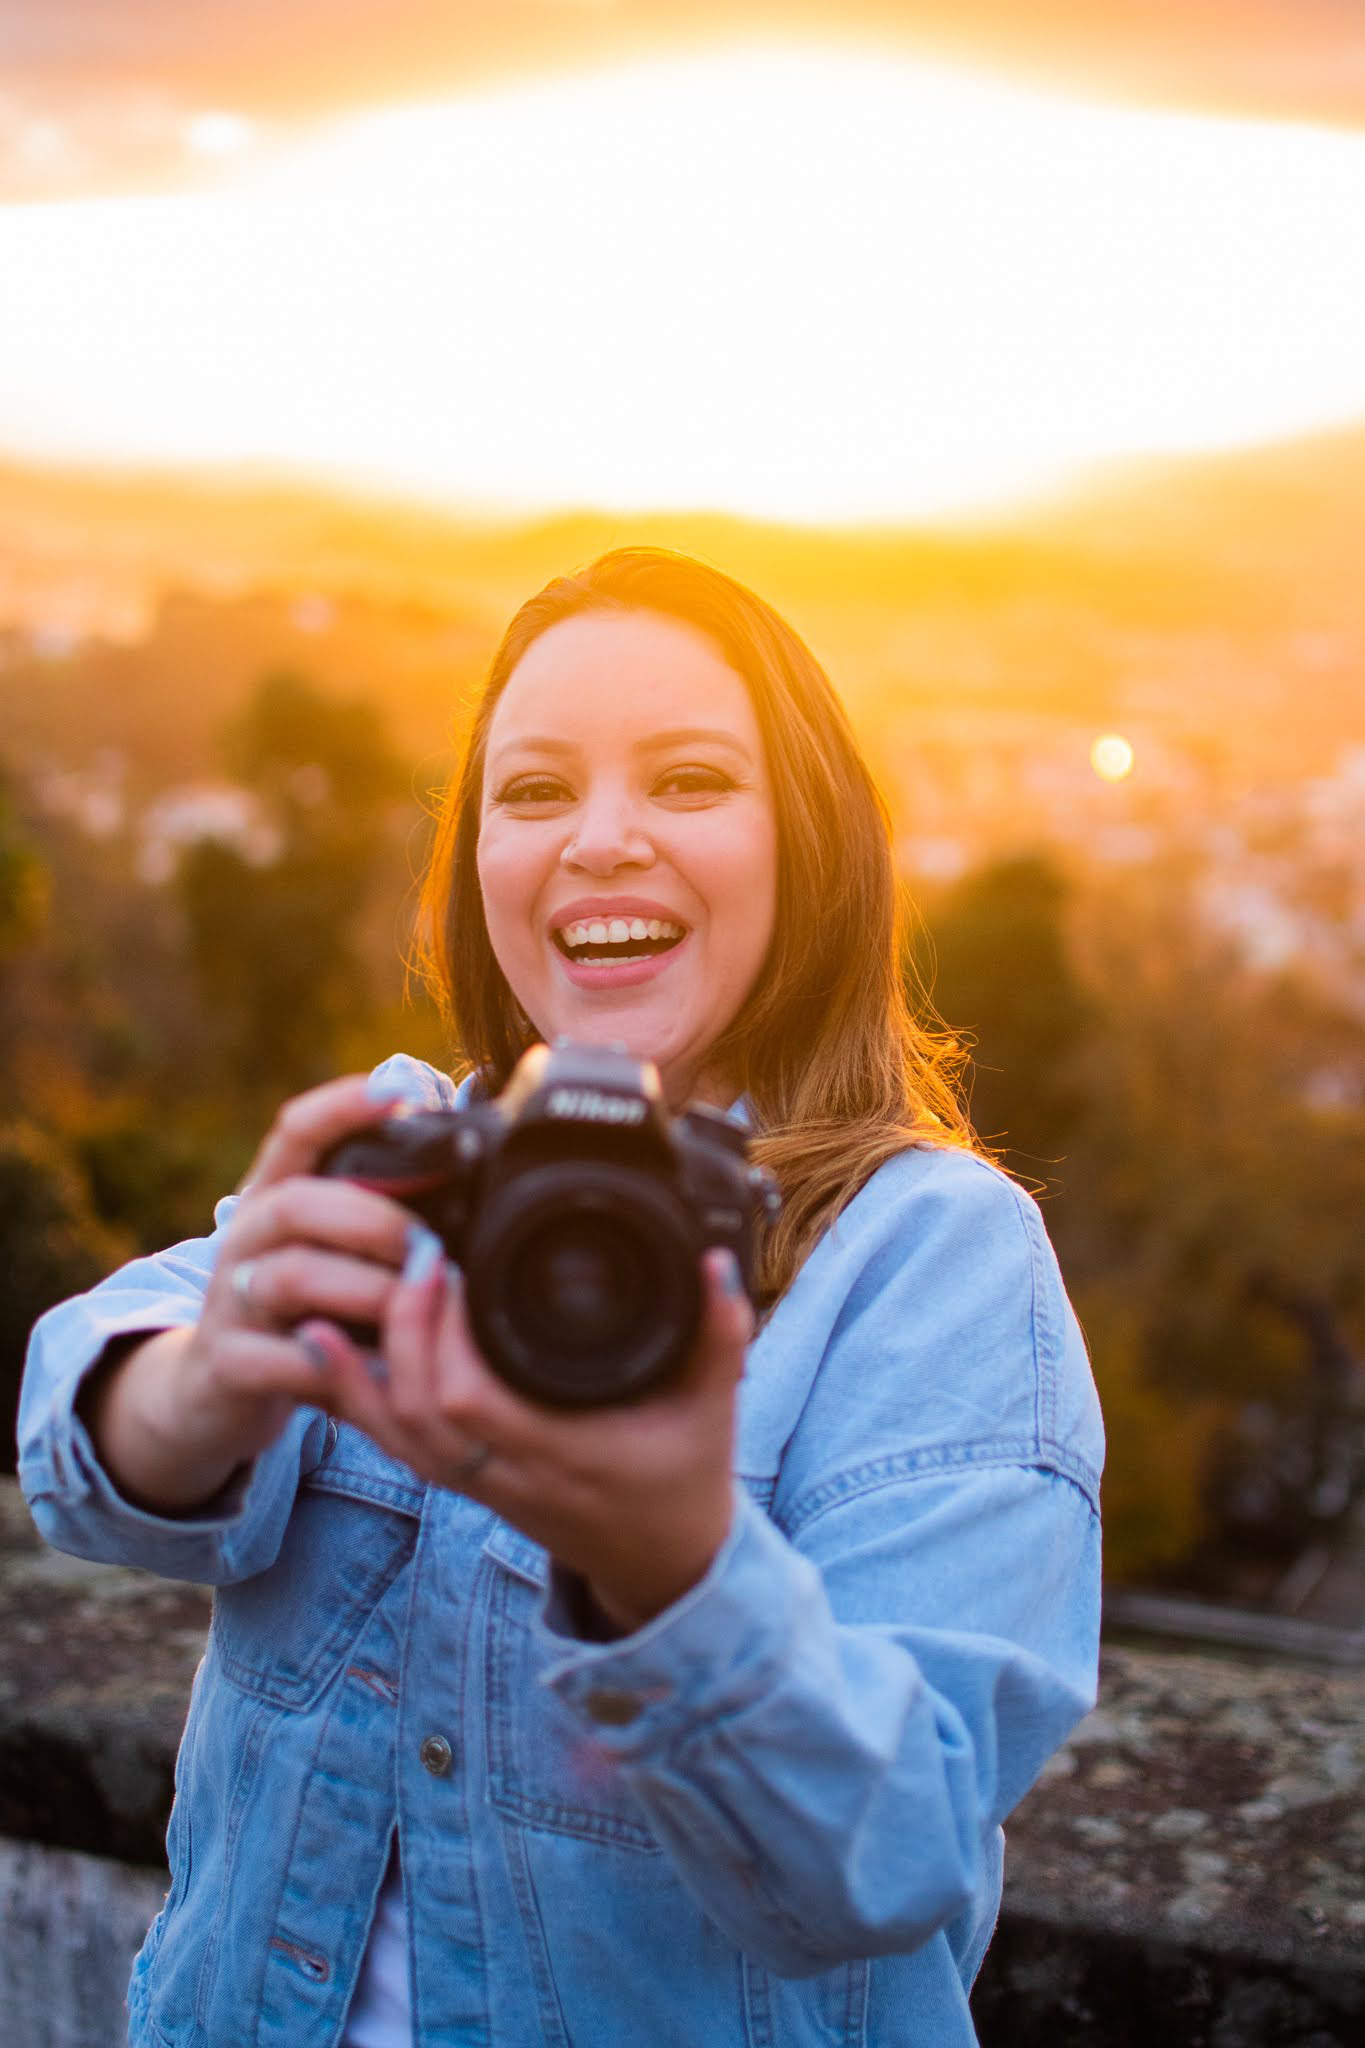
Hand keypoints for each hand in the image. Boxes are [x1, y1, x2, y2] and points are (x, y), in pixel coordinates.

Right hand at [171, 1076, 417, 1467]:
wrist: (215, 1391)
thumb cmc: (302, 1308)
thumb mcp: (329, 1251)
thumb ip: (376, 1208)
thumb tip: (465, 1157)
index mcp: (274, 1196)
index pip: (296, 1132)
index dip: (341, 1107)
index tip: (399, 1091)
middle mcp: (245, 1238)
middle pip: (295, 1203)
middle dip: (370, 1216)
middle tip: (427, 1241)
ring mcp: (229, 1301)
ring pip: (288, 1277)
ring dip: (362, 1288)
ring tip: (412, 1304)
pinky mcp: (227, 1364)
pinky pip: (276, 1359)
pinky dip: (329, 1364)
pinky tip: (374, 1371)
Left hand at [298, 1244, 754, 1629]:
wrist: (663, 1563)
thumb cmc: (685, 1479)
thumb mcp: (713, 1408)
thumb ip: (717, 1333)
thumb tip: (718, 1262)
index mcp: (564, 1453)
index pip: (474, 1400)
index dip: (446, 1335)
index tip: (453, 1263)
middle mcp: (509, 1473)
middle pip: (419, 1409)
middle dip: (402, 1329)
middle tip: (414, 1255)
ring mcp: (479, 1482)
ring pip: (394, 1433)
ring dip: (357, 1366)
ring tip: (335, 1295)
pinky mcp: (463, 1480)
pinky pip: (393, 1443)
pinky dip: (353, 1397)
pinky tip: (324, 1348)